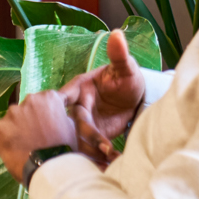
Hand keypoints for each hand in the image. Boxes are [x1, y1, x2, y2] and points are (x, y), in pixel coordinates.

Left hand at [0, 87, 77, 184]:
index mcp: (50, 98)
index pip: (53, 97)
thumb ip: (65, 115)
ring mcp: (12, 114)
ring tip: (27, 144)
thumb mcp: (74, 128)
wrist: (48, 171)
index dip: (54, 107)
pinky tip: (17, 149)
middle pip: (32, 106)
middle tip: (41, 135)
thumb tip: (61, 112)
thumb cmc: (65, 150)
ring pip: (16, 118)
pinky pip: (5, 131)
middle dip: (35, 117)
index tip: (54, 112)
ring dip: (21, 126)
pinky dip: (9, 138)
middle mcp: (29, 100)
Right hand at [64, 30, 143, 165]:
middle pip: (73, 123)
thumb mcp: (125, 68)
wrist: (136, 99)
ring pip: (80, 139)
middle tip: (103, 145)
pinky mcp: (92, 138)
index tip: (68, 117)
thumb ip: (119, 55)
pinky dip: (98, 158)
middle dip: (86, 136)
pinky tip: (109, 164)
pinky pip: (90, 149)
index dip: (62, 107)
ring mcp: (84, 124)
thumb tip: (116, 34)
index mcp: (80, 88)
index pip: (65, 97)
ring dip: (91, 150)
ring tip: (108, 159)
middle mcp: (77, 107)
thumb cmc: (126, 79)